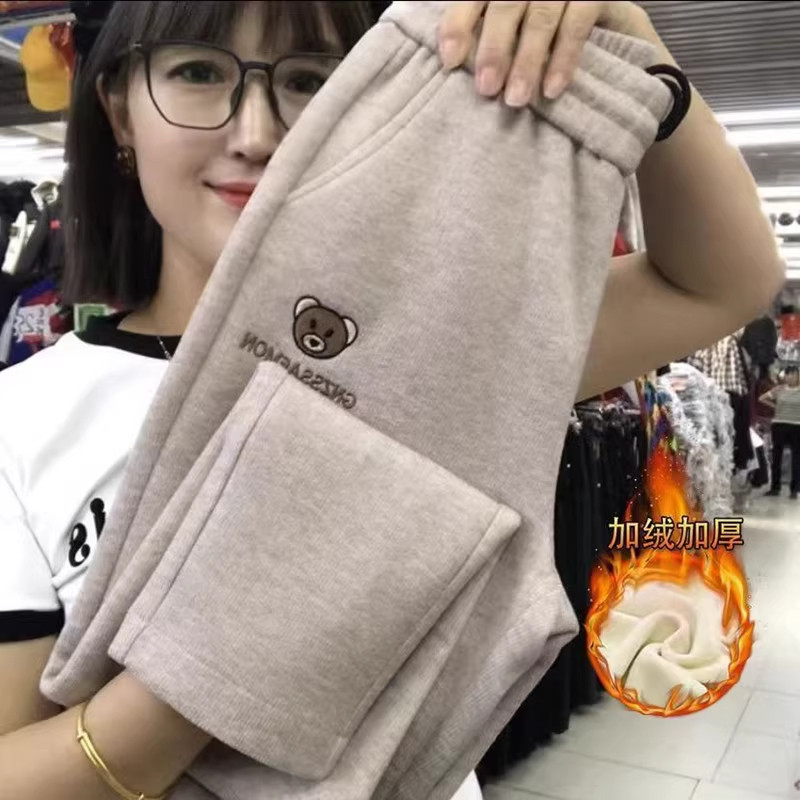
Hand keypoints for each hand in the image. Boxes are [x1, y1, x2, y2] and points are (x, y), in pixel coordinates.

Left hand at [437, 1, 648, 106]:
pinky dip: (564, 58)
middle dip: (494, 49)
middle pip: (506, 4)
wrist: (601, 12)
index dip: (458, 24)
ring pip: (542, 17)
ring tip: (515, 99)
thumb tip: (451, 63)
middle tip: (486, 89)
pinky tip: (552, 90)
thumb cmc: (542, 23)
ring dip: (527, 61)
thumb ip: (485, 28)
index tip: (450, 61)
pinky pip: (579, 23)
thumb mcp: (511, 22)